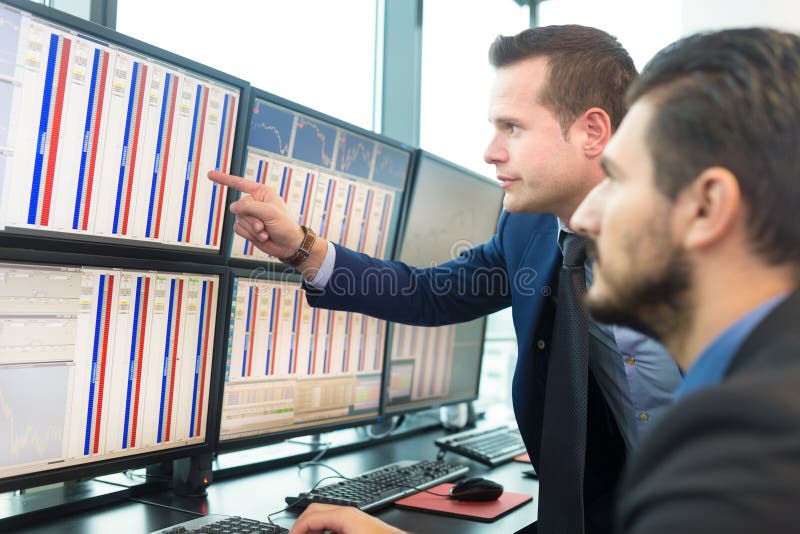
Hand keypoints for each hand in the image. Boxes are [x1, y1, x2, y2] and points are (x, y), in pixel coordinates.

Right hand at [208, 170, 304, 258]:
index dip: (224, 179)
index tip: (211, 174)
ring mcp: (251, 216)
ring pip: (239, 220)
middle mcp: (255, 203)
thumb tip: (233, 207)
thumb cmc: (285, 225)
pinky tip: (261, 237)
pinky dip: (249, 235)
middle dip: (252, 220)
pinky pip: (238, 229)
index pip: (240, 184)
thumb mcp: (269, 212)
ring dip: (252, 229)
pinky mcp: (248, 228)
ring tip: (265, 232)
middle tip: (264, 225)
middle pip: (240, 208)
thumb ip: (249, 207)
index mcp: (262, 193)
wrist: (288, 245)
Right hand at [288, 503, 405, 533]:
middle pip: (316, 510)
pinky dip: (326, 530)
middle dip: (302, 524)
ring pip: (326, 515)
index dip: (296, 529)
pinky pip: (336, 522)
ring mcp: (355, 517)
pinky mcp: (360, 524)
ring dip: (314, 527)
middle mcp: (349, 512)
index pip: (310, 516)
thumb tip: (305, 533)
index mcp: (343, 515)